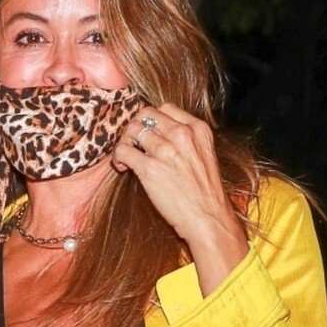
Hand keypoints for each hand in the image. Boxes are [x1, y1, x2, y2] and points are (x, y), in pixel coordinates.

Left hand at [112, 102, 244, 291]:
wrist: (209, 218)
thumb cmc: (205, 193)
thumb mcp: (204, 156)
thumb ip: (187, 141)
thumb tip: (160, 135)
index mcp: (198, 129)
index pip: (165, 108)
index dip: (151, 119)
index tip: (148, 133)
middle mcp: (182, 134)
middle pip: (145, 114)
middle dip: (135, 126)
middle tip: (133, 143)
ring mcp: (165, 150)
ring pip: (132, 129)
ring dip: (124, 142)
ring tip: (126, 158)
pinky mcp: (149, 168)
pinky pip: (123, 150)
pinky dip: (118, 157)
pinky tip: (122, 167)